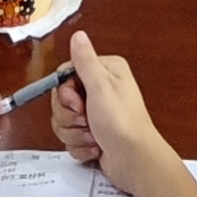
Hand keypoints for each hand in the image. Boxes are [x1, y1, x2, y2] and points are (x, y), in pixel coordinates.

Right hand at [47, 30, 179, 192]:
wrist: (135, 161)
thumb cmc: (122, 124)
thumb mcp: (101, 87)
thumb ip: (85, 61)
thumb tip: (78, 35)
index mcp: (105, 72)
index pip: (66, 74)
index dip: (65, 92)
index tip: (76, 102)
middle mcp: (101, 90)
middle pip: (62, 99)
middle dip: (69, 116)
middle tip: (85, 119)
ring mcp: (96, 114)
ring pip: (64, 121)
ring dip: (75, 133)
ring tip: (93, 136)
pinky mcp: (92, 134)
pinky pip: (71, 138)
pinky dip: (80, 146)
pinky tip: (96, 147)